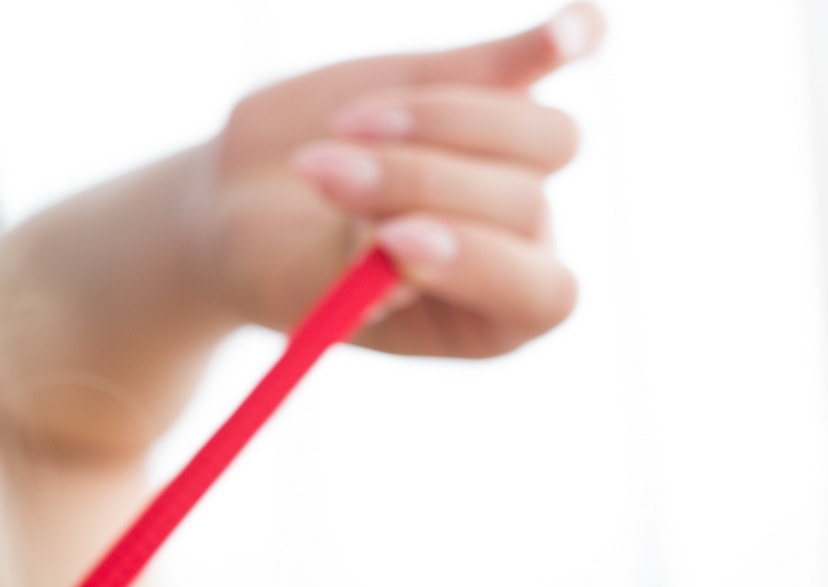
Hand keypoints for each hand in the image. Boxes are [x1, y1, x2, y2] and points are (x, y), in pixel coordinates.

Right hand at [196, 3, 602, 357]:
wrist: (246, 206)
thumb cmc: (277, 267)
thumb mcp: (300, 286)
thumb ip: (349, 272)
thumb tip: (390, 256)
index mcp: (494, 316)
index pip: (537, 292)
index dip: (479, 260)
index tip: (393, 242)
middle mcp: (521, 243)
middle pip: (523, 201)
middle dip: (414, 182)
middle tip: (319, 175)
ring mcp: (514, 164)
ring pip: (539, 132)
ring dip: (441, 119)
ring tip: (342, 127)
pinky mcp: (490, 88)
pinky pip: (540, 62)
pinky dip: (562, 40)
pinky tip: (581, 28)